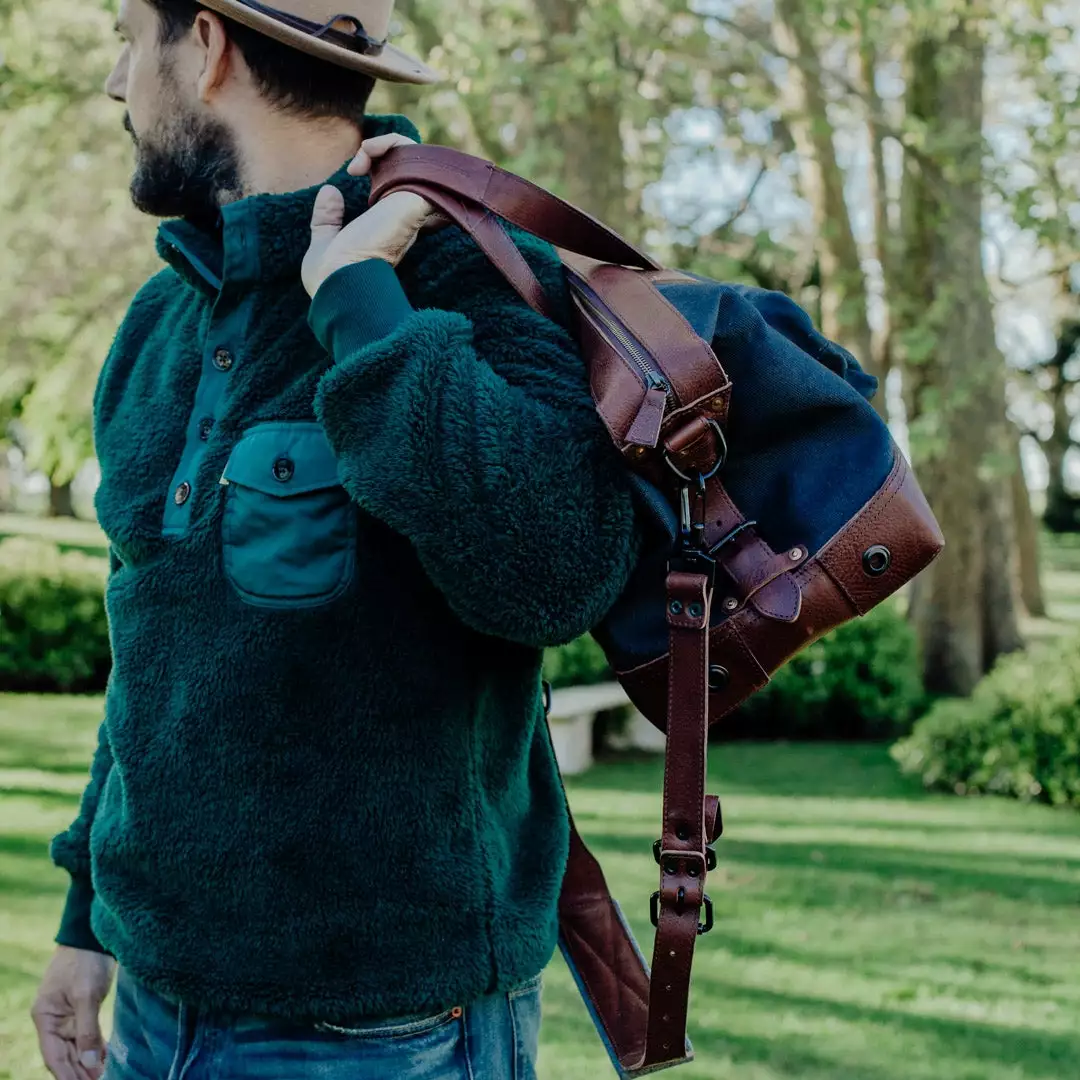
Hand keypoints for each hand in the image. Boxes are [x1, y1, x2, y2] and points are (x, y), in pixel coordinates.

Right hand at [31, 946, 115, 1079]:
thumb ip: (87, 1030)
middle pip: (65, 1055)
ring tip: (103, 1078)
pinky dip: (95, 1049)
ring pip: (76, 1048)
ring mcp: (68, 1015)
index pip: (54, 1057)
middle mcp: (54, 1020)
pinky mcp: (83, 1009)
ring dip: (88, 1065)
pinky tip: (104, 1061)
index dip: (67, 1076)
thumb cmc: (85, 961)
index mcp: (45, 1018)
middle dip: (79, 1073)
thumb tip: (88, 1064)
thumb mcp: (86, 995)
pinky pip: (87, 1036)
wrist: (93, 935)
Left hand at [302, 133, 444, 297]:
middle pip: (412, 167)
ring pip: (419, 157)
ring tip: (362, 153)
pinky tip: (365, 154)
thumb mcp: (325, 241)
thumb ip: (328, 218)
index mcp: (388, 225)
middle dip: (385, 150)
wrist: (340, 284)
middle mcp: (404, 214)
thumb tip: (329, 192)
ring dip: (387, 143)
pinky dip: (392, 143)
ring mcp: (411, 206)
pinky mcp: (414, 200)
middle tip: (357, 163)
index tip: (352, 171)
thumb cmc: (331, 276)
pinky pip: (418, 157)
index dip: (380, 165)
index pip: (399, 185)